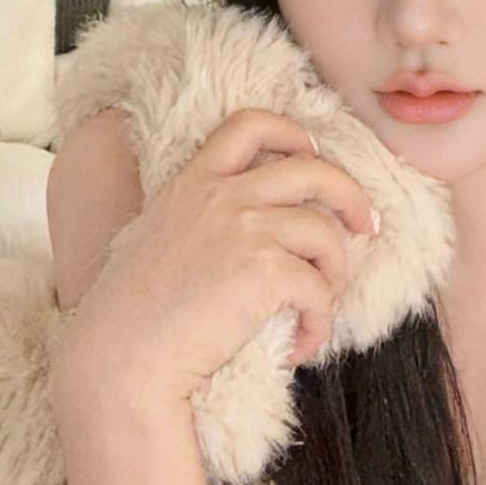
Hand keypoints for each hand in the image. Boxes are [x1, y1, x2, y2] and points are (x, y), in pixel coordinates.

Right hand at [52, 108, 377, 418]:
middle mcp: (222, 195)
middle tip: (365, 225)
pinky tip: (300, 346)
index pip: (250, 125)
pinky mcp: (265, 272)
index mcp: (193, 181)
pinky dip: (320, 322)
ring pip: (326, 233)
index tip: (313, 155)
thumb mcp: (154, 237)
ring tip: (319, 305)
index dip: (293, 133)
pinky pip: (320, 290)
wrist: (120, 360)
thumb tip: (245, 230)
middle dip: (351, 195)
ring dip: (336, 273)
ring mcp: (245, 229)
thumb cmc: (129, 316)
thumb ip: (196, 217)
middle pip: (313, 169)